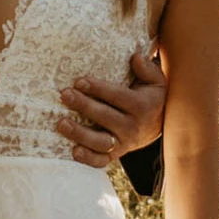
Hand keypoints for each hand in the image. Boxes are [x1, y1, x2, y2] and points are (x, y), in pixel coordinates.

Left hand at [58, 51, 165, 169]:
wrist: (157, 126)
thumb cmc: (149, 97)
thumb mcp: (155, 82)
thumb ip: (147, 69)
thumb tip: (136, 57)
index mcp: (141, 106)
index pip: (118, 96)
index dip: (98, 88)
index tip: (79, 81)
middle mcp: (132, 126)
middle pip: (106, 117)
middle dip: (84, 106)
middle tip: (65, 95)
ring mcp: (123, 143)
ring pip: (101, 142)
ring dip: (80, 133)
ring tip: (61, 123)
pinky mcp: (115, 154)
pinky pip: (101, 161)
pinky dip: (88, 159)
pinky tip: (73, 151)